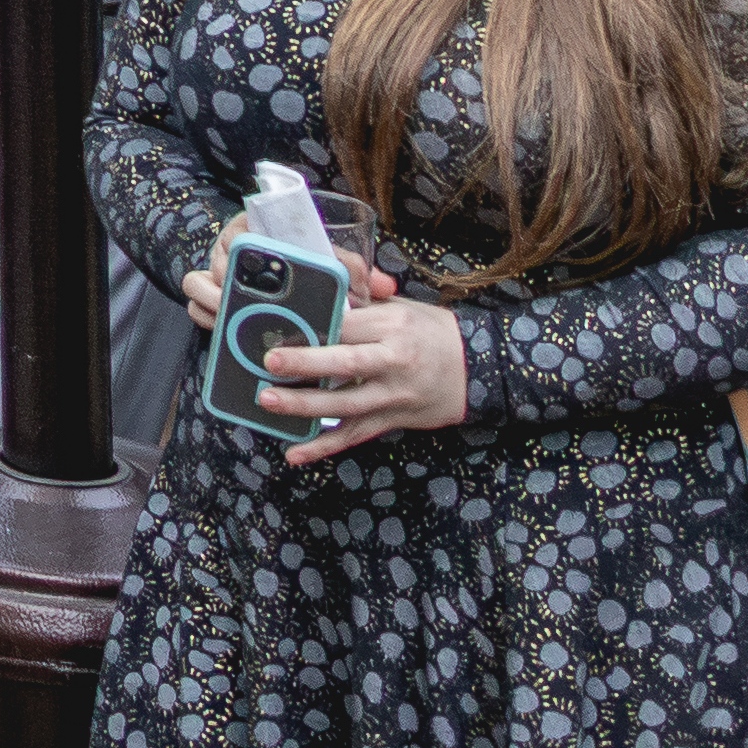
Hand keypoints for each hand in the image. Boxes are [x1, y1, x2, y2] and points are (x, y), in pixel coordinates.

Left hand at [261, 292, 474, 462]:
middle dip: (306, 364)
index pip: (348, 324)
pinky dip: (325, 447)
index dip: (314, 325)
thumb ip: (363, 304)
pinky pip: (355, 435)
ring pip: (346, 404)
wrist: (478, 368)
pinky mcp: (394, 420)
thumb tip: (321, 294)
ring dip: (306, 407)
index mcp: (393, 325)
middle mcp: (394, 360)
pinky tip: (296, 454)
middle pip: (346, 363)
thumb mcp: (402, 307)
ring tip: (269, 402)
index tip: (280, 326)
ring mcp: (394, 394)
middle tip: (269, 363)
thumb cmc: (432, 331)